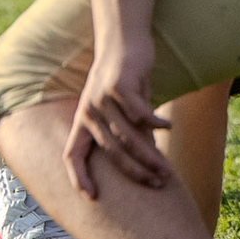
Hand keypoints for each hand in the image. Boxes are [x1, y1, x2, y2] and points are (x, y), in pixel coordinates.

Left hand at [62, 47, 171, 199]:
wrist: (122, 40)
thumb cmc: (123, 82)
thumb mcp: (118, 111)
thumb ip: (126, 134)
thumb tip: (144, 164)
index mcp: (82, 121)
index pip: (71, 155)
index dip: (78, 177)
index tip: (91, 198)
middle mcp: (87, 112)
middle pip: (110, 152)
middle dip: (135, 173)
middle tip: (158, 185)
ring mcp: (101, 98)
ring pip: (127, 136)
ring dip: (149, 155)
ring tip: (166, 169)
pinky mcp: (118, 85)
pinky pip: (138, 112)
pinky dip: (154, 122)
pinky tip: (168, 129)